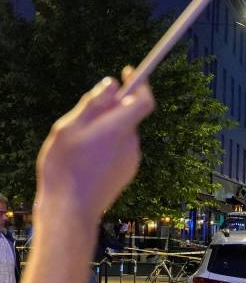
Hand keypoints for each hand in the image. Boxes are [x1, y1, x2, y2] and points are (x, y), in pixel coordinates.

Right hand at [35, 70, 154, 222]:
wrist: (71, 209)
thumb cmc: (65, 167)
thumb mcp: (69, 128)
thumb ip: (93, 104)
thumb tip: (112, 84)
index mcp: (119, 128)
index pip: (144, 100)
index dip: (140, 84)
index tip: (128, 72)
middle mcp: (131, 142)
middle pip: (128, 116)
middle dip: (111, 110)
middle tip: (84, 115)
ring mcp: (132, 159)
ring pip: (121, 133)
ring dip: (106, 130)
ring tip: (78, 144)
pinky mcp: (127, 172)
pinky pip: (119, 150)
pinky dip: (107, 146)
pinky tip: (85, 159)